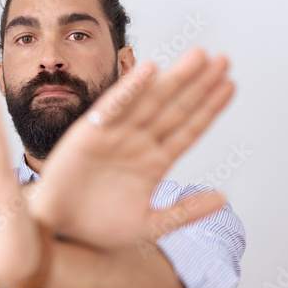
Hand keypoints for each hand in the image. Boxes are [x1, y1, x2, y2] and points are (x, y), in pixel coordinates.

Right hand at [29, 47, 235, 247]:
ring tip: (199, 57)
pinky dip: (131, 88)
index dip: (209, 108)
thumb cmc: (98, 227)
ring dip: (175, 78)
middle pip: (175, 109)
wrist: (58, 230)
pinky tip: (150, 71)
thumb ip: (185, 211)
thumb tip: (223, 199)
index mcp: (154, 163)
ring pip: (152, 101)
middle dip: (199, 84)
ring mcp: (116, 135)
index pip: (188, 130)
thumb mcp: (150, 225)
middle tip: (223, 60)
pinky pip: (114, 106)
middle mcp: (138, 143)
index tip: (229, 86)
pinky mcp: (91, 132)